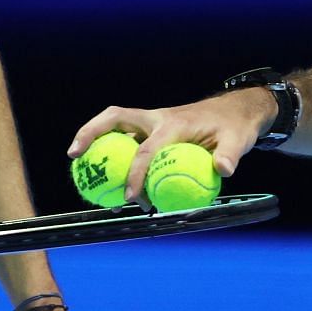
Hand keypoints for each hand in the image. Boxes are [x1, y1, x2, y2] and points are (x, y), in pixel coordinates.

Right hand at [68, 90, 275, 205]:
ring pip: (114, 126)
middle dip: (90, 133)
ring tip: (79, 168)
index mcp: (173, 123)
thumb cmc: (234, 127)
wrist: (235, 112)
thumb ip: (229, 154)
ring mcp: (151, 122)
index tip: (133, 198)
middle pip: (115, 119)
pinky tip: (107, 178)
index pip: (147, 149)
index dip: (136, 173)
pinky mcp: (151, 129)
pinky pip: (125, 139)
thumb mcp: (237, 141)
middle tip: (73, 156)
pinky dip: (112, 154)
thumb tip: (223, 170)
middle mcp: (157, 118)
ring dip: (93, 141)